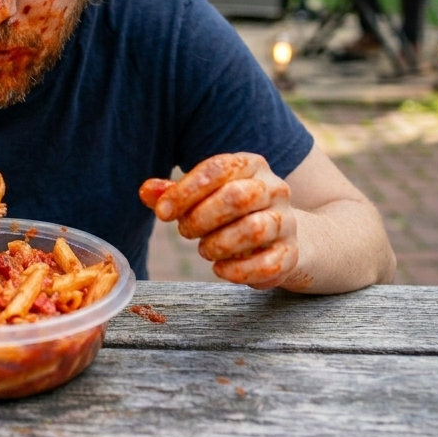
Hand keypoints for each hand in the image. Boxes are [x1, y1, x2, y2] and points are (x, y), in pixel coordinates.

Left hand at [140, 152, 303, 289]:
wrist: (284, 237)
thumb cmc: (232, 212)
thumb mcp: (203, 196)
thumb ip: (173, 193)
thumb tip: (145, 191)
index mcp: (249, 165)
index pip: (217, 168)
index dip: (185, 191)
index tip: (162, 213)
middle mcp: (273, 188)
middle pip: (238, 196)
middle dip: (202, 217)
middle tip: (185, 231)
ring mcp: (286, 221)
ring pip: (255, 229)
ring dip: (220, 244)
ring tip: (205, 251)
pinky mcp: (291, 254)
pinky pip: (269, 264)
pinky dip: (240, 271)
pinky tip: (221, 270)